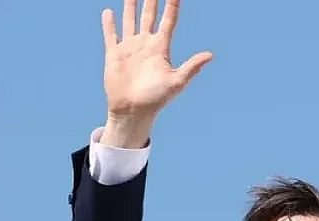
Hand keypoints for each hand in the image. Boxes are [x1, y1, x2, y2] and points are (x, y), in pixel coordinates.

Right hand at [100, 0, 212, 147]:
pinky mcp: (114, 55)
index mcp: (161, 48)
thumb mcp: (177, 82)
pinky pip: (111, 35)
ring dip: (130, 6)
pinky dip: (109, 24)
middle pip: (149, 16)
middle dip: (151, 0)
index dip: (172, 6)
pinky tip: (109, 11)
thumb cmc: (157, 99)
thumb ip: (192, 67)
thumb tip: (210, 55)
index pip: (168, 21)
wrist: (133, 111)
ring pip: (130, 21)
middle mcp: (145, 44)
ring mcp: (130, 48)